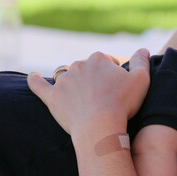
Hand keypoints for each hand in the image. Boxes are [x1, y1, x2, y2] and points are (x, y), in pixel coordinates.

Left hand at [27, 49, 150, 135]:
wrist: (100, 126)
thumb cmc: (123, 103)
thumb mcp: (141, 80)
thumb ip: (142, 62)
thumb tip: (143, 49)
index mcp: (99, 59)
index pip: (107, 61)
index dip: (115, 74)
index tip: (119, 88)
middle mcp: (79, 65)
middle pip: (87, 68)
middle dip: (94, 78)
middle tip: (104, 96)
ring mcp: (63, 81)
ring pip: (66, 75)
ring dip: (72, 80)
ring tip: (81, 94)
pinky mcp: (52, 97)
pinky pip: (39, 85)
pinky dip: (34, 79)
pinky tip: (32, 75)